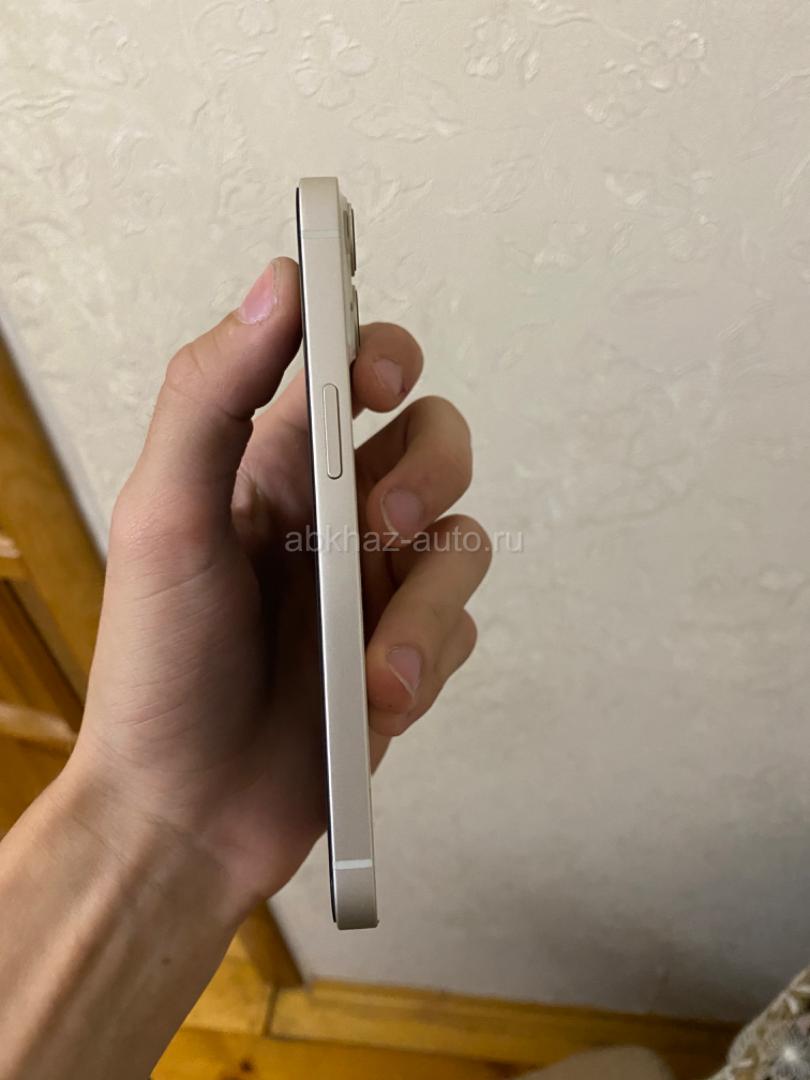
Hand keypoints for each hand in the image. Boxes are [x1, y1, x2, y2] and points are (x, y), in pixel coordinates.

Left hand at [72, 257, 489, 913]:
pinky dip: (427, 660)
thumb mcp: (164, 518)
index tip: (376, 370)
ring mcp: (378, 585)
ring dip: (425, 604)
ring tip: (377, 669)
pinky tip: (376, 701)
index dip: (381, 350)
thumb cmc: (159, 665)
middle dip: (430, 467)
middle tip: (381, 514)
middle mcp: (336, 515)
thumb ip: (213, 396)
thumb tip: (277, 283)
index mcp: (274, 467)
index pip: (350, 369)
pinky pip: (460, 627)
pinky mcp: (412, 652)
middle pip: (436, 439)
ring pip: (462, 539)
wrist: (186, 812)